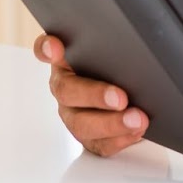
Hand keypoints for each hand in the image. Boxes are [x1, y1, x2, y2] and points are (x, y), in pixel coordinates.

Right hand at [33, 33, 148, 157]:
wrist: (133, 96)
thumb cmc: (120, 67)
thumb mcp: (115, 51)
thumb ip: (112, 42)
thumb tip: (130, 38)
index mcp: (66, 60)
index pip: (46, 49)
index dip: (46, 48)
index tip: (56, 47)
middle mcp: (65, 87)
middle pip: (67, 92)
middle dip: (95, 96)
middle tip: (121, 98)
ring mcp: (73, 115)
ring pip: (82, 124)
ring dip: (111, 124)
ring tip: (136, 120)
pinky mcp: (89, 138)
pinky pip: (99, 144)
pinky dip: (119, 140)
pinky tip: (135, 132)